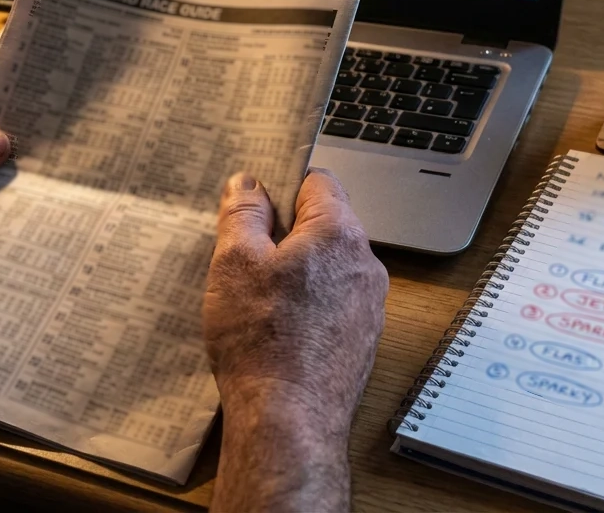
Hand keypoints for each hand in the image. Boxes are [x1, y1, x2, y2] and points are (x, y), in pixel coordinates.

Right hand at [203, 169, 387, 511]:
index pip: (318, 181)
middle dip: (285, 231)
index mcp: (339, 233)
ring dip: (296, 271)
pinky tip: (275, 328)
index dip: (282, 183)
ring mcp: (369, 306)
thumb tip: (248, 183)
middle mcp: (365, 265)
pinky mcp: (361, 340)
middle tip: (242, 250)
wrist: (289, 421)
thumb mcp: (235, 263)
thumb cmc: (262, 340)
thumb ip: (243, 214)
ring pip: (328, 268)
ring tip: (255, 296)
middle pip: (325, 225)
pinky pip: (333, 304)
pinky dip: (307, 306)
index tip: (253, 197)